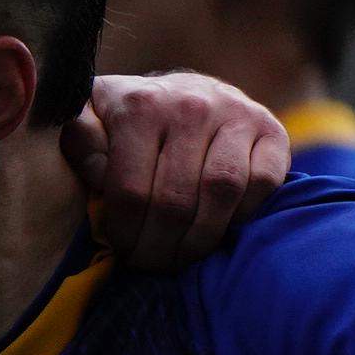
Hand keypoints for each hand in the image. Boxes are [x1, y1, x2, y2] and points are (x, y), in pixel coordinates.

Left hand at [68, 71, 285, 271]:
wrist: (186, 90)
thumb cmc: (128, 117)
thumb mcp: (90, 120)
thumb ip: (81, 143)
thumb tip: (98, 176)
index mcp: (140, 108)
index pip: (132, 190)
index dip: (127, 233)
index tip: (123, 252)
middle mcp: (191, 106)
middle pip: (176, 199)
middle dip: (161, 246)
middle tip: (152, 264)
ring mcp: (237, 114)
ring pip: (222, 191)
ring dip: (201, 238)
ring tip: (183, 257)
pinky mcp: (272, 128)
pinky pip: (263, 182)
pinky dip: (243, 214)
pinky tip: (219, 227)